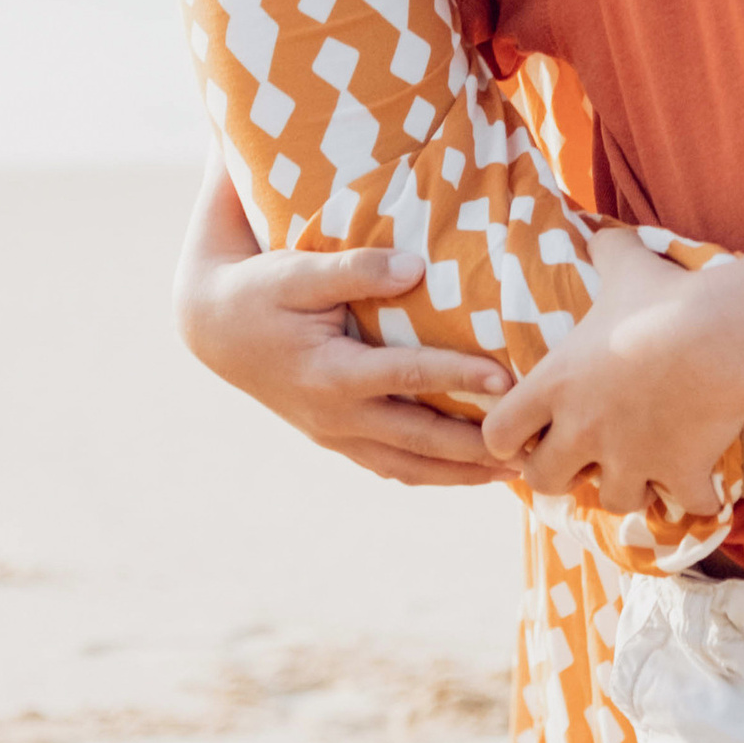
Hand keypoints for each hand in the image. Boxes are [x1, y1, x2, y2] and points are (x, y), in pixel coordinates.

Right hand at [171, 158, 512, 489]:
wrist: (213, 329)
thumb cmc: (262, 290)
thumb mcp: (298, 270)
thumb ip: (356, 268)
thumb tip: (416, 267)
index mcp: (330, 373)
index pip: (407, 377)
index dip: (458, 376)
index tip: (506, 378)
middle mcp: (335, 415)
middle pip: (419, 440)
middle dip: (476, 449)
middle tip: (530, 449)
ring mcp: (333, 435)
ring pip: (408, 467)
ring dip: (461, 475)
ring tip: (513, 474)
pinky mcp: (334, 439)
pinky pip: (390, 467)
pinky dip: (431, 474)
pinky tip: (468, 472)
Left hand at [481, 224, 739, 515]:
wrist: (719, 334)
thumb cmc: (664, 298)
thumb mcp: (627, 265)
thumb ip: (606, 251)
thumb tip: (599, 231)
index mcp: (556, 385)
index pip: (498, 434)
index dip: (507, 438)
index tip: (529, 431)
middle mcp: (584, 431)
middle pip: (544, 480)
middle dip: (562, 473)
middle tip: (585, 457)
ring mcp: (632, 459)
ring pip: (614, 500)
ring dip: (628, 489)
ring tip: (644, 471)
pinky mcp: (680, 473)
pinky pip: (687, 506)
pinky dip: (695, 498)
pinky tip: (703, 483)